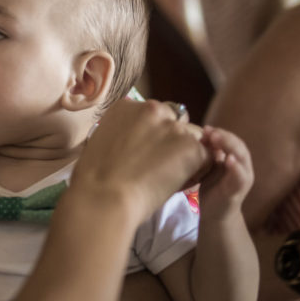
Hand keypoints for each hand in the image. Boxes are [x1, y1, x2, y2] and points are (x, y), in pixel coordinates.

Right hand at [74, 99, 210, 221]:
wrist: (103, 195)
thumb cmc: (94, 177)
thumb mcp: (103, 140)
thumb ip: (124, 133)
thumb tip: (133, 142)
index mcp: (127, 106)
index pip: (154, 115)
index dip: (155, 135)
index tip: (147, 153)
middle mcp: (151, 108)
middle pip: (176, 121)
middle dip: (173, 140)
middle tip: (161, 165)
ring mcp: (172, 126)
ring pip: (193, 138)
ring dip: (187, 154)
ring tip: (171, 176)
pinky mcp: (190, 146)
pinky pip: (206, 156)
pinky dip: (198, 170)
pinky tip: (179, 183)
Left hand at [196, 125, 253, 219]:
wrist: (215, 214)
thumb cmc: (212, 188)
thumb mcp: (209, 167)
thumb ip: (210, 153)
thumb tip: (202, 135)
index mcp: (237, 160)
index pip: (233, 140)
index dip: (221, 133)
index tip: (206, 128)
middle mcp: (244, 168)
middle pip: (239, 146)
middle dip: (225, 137)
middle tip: (210, 131)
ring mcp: (243, 179)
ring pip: (242, 159)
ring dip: (230, 147)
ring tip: (217, 138)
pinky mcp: (238, 191)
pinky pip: (240, 178)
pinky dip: (236, 168)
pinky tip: (229, 160)